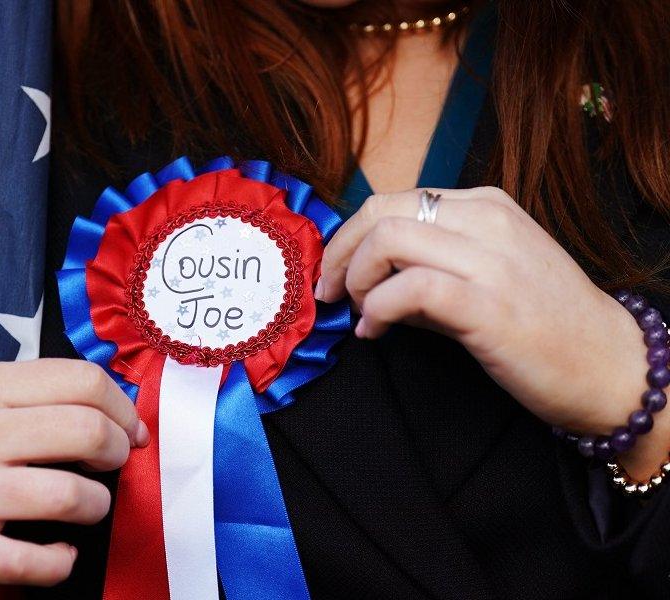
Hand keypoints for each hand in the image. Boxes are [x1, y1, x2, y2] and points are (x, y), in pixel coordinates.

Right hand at [0, 359, 148, 587]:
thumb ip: (35, 392)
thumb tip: (115, 407)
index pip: (82, 381)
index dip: (123, 407)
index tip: (130, 429)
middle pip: (86, 432)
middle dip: (117, 451)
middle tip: (112, 463)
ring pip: (69, 495)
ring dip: (95, 505)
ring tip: (85, 506)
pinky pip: (31, 561)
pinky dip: (60, 562)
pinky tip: (59, 553)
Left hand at [316, 187, 666, 475]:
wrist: (611, 367)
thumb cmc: (545, 323)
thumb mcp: (484, 276)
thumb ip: (426, 268)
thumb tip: (362, 277)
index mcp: (484, 206)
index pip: (392, 201)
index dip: (348, 237)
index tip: (334, 272)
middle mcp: (487, 220)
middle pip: (381, 212)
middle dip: (339, 253)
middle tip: (330, 292)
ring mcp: (491, 259)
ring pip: (388, 239)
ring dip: (355, 279)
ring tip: (359, 312)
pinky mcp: (489, 305)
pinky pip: (410, 289)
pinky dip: (377, 308)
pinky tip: (376, 331)